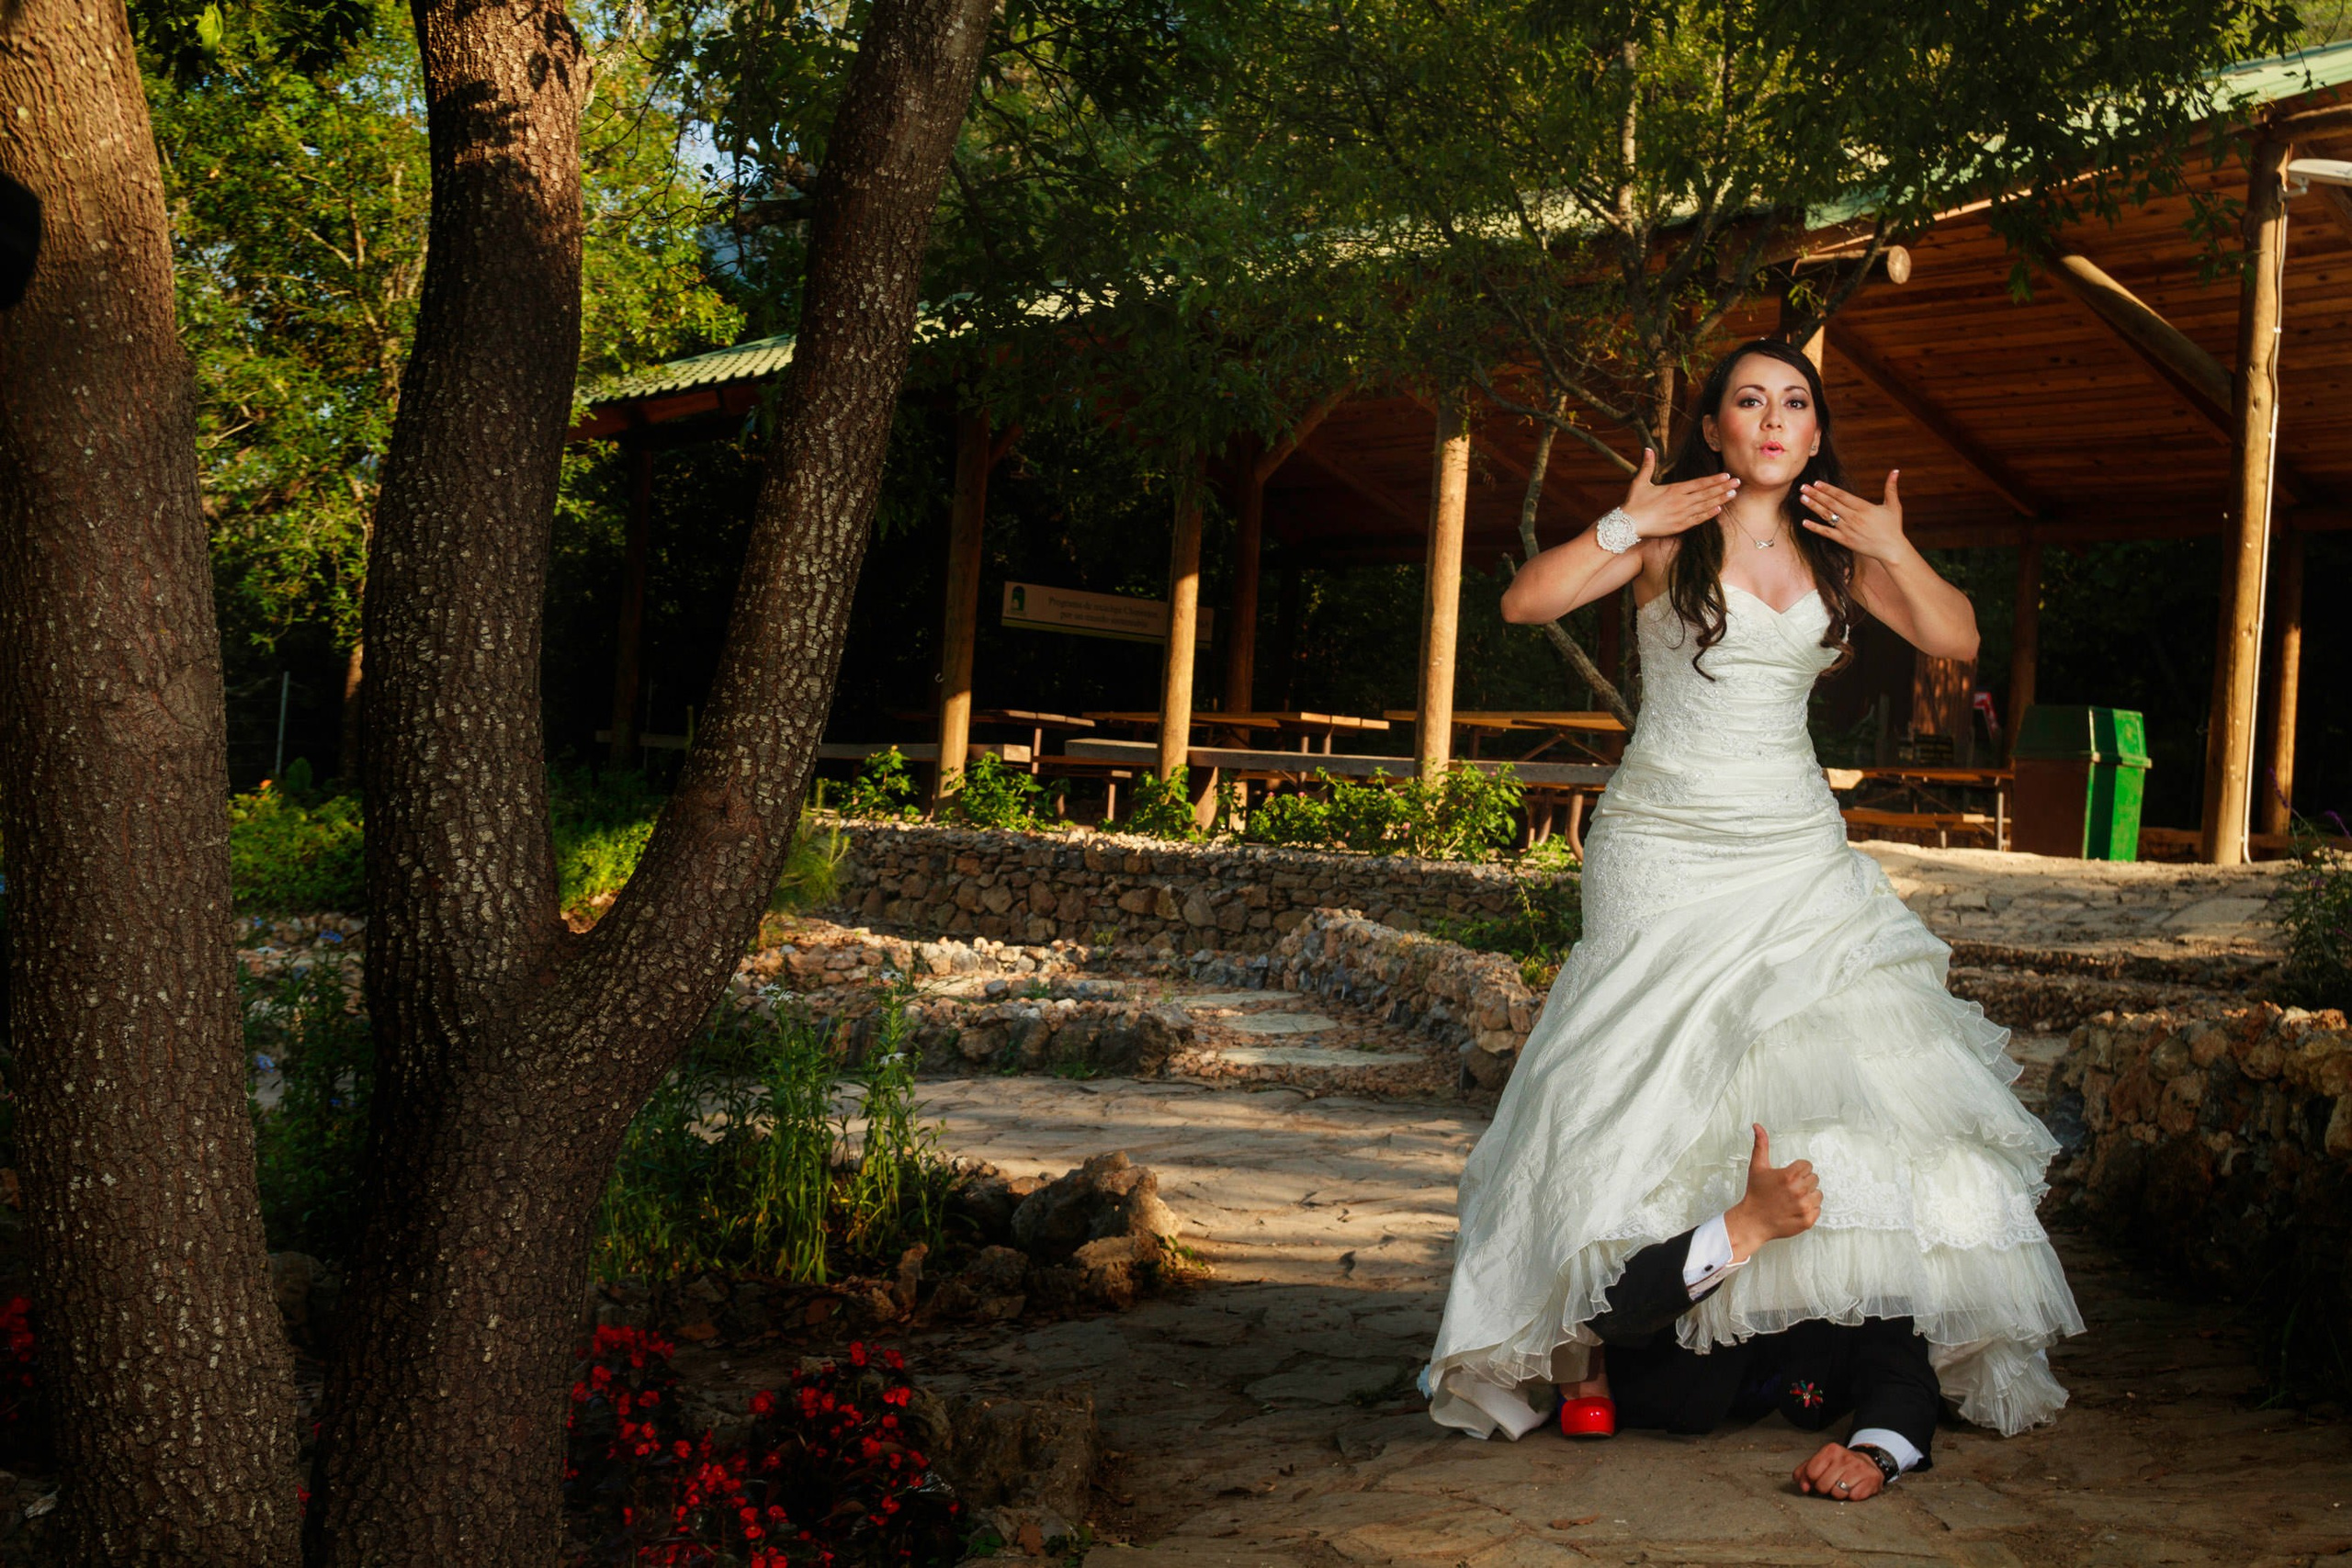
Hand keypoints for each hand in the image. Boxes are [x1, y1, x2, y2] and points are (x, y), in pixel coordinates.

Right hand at [1617, 448, 1739, 540]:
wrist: (1628, 524)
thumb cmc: (1634, 503)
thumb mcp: (1640, 482)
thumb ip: (1648, 465)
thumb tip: (1647, 449)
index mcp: (1674, 489)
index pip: (1699, 483)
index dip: (1714, 479)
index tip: (1726, 475)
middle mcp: (1681, 501)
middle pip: (1706, 493)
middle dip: (1723, 487)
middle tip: (1738, 482)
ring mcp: (1682, 514)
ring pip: (1705, 505)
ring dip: (1720, 499)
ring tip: (1732, 494)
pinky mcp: (1679, 526)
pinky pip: (1698, 519)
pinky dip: (1709, 514)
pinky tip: (1718, 509)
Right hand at [1723, 1124, 1819, 1262]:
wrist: (1753, 1221)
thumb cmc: (1755, 1193)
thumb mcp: (1757, 1167)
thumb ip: (1761, 1145)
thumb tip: (1757, 1126)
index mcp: (1789, 1176)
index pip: (1807, 1166)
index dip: (1797, 1170)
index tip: (1787, 1178)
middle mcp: (1798, 1191)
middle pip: (1814, 1179)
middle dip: (1803, 1182)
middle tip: (1788, 1189)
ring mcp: (1804, 1206)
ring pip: (1818, 1194)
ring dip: (1808, 1196)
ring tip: (1793, 1200)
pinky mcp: (1808, 1220)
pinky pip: (1818, 1209)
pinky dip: (1809, 1209)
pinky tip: (1795, 1209)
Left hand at [1794, 1442, 1884, 1500]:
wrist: (1868, 1462)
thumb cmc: (1839, 1465)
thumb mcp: (1821, 1462)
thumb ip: (1804, 1472)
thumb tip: (1803, 1487)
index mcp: (1830, 1450)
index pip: (1811, 1472)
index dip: (1812, 1481)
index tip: (1818, 1479)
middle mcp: (1845, 1456)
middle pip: (1823, 1485)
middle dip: (1825, 1489)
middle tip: (1832, 1483)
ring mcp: (1859, 1467)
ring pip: (1838, 1493)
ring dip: (1839, 1494)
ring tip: (1843, 1486)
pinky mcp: (1871, 1479)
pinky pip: (1854, 1497)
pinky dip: (1852, 1496)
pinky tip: (1855, 1488)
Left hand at [1798, 471, 1909, 561]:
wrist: (1891, 549)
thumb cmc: (1893, 527)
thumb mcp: (1893, 506)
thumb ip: (1891, 488)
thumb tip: (1896, 471)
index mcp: (1863, 507)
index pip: (1842, 495)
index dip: (1828, 489)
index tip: (1817, 483)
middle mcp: (1853, 517)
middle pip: (1831, 503)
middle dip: (1816, 494)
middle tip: (1803, 487)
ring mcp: (1847, 529)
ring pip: (1827, 516)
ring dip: (1814, 507)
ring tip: (1802, 498)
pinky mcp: (1844, 540)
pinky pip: (1827, 533)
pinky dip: (1815, 527)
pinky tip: (1804, 522)